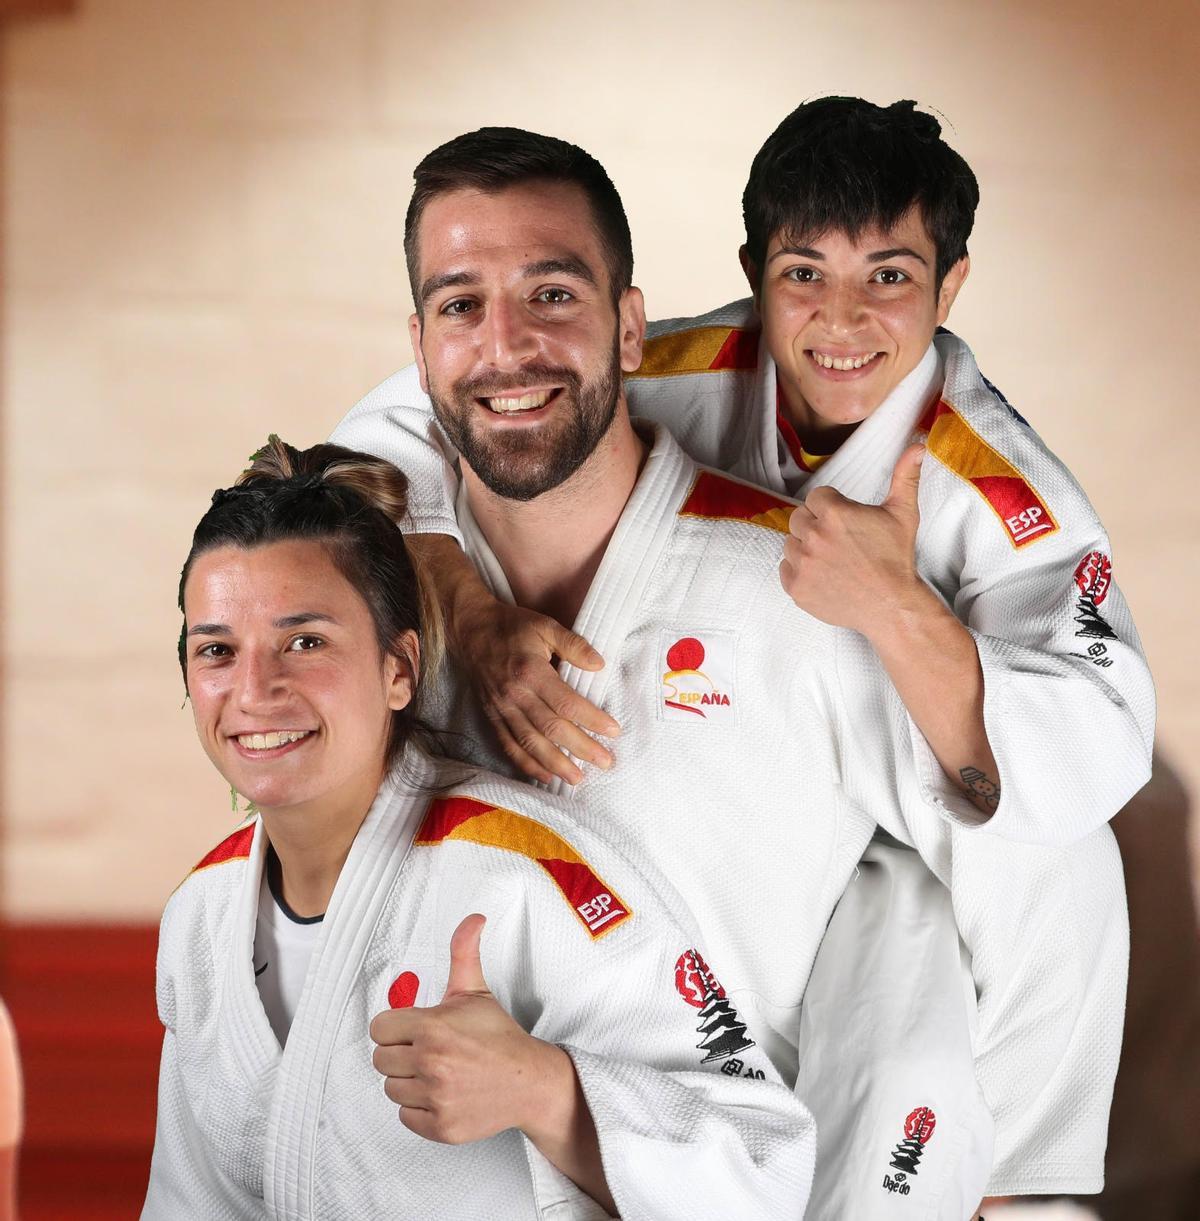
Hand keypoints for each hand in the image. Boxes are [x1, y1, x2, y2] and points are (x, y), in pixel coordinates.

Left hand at [370, 915, 573, 1145]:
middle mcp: (430, 1063)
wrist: (528, 1081)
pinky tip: (441, 1093)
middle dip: (401, 1053)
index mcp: (432, 1027)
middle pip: (381, 1059)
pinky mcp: (440, 1127)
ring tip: (436, 1071)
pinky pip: (405, 1117)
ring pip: (391, 1089)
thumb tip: (474, 918)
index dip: (395, 1027)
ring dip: (409, 1081)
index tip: (413, 1029)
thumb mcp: (476, 990)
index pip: (379, 1029)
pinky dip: (419, 1108)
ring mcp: (435, 1098)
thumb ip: (464, 951)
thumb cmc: (498, 1035)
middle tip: (427, 1050)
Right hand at [455, 598, 618, 785]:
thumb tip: (600, 665)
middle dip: (580, 748)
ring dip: (555, 764)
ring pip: (530, 743)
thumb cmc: (513, 626)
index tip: (613, 731)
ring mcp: (501, 708)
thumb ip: (574, 644)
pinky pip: (508, 745)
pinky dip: (526, 764)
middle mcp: (515, 694)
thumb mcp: (546, 625)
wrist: (471, 629)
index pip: (566, 703)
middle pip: (551, 728)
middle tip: (606, 762)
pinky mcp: (492, 716)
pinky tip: (546, 776)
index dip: (591, 719)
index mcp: (531, 671)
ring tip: (578, 779)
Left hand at [779, 443, 925, 637]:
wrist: (892, 606)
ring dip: (806, 548)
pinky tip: (823, 575)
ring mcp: (803, 564)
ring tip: (832, 560)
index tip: (846, 523)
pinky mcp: (796, 587)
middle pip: (799, 518)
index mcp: (835, 513)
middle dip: (815, 526)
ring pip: (790, 544)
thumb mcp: (904, 514)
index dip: (831, 508)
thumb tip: (919, 446)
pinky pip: (785, 569)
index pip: (816, 498)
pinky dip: (799, 572)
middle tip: (839, 542)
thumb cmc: (897, 559)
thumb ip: (905, 476)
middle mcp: (814, 537)